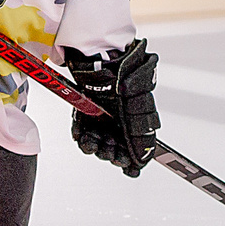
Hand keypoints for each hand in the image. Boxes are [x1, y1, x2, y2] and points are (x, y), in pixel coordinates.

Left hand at [65, 39, 160, 175]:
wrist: (101, 56)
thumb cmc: (125, 74)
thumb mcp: (139, 106)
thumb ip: (141, 135)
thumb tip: (143, 160)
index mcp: (136, 116)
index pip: (135, 146)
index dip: (131, 159)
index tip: (128, 168)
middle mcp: (119, 116)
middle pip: (115, 146)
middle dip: (111, 152)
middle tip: (109, 151)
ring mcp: (102, 113)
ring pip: (97, 140)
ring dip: (95, 146)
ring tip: (94, 142)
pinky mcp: (84, 108)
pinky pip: (81, 129)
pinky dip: (81, 134)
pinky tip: (83, 136)